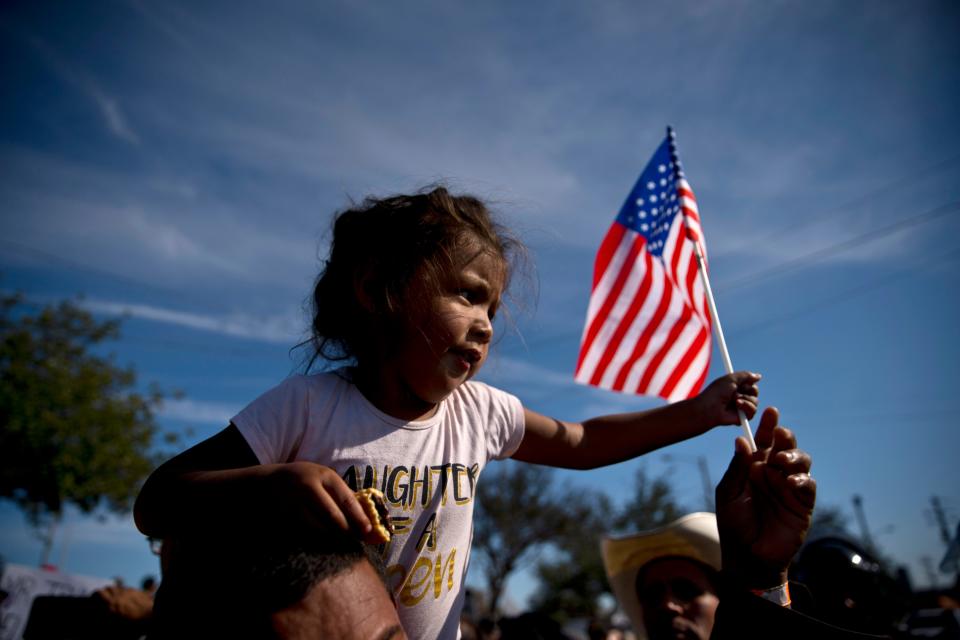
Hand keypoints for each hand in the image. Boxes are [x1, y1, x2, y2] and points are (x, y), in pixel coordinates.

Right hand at [267, 462, 379, 543]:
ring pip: (318, 529)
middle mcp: (308, 487)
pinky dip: (316, 541)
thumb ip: (343, 495)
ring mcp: (294, 503)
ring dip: (333, 539)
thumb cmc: (305, 481)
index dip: (359, 518)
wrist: (268, 482)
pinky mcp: (283, 517)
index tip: (368, 531)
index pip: (347, 500)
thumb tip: (367, 518)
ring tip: (341, 545)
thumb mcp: (324, 479)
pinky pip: (304, 534)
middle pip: (333, 517)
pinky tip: (323, 544)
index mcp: (324, 476)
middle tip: (356, 541)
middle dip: (347, 532)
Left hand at [695, 371, 760, 427]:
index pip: (750, 383)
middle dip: (748, 390)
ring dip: (746, 399)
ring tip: (734, 400)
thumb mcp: (731, 379)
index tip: (740, 383)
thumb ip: (745, 376)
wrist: (710, 408)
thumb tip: (759, 376)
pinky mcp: (742, 418)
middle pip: (755, 392)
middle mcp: (739, 397)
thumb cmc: (717, 392)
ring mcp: (741, 407)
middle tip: (736, 392)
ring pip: (755, 401)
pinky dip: (746, 407)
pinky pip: (752, 412)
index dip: (748, 382)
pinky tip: (738, 406)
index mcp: (735, 387)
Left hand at [714, 407, 815, 588]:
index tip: (769, 411)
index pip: (763, 442)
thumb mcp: (729, 494)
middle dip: (784, 436)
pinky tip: (791, 480)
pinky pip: (808, 485)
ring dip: (793, 455)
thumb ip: (737, 469)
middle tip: (778, 433)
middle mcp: (774, 474)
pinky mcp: (802, 505)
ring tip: (780, 460)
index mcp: (754, 468)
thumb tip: (741, 441)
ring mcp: (789, 488)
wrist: (747, 557)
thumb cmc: (734, 526)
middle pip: (785, 447)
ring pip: (801, 461)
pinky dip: (802, 479)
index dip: (767, 426)